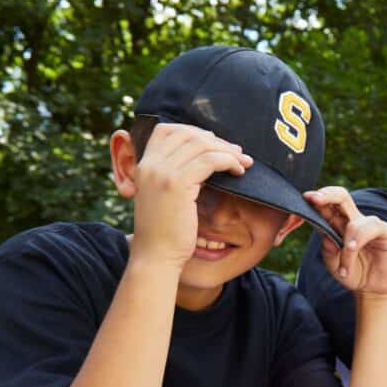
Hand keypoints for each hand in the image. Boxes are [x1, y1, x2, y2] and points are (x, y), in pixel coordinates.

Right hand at [129, 123, 251, 268]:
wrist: (156, 257)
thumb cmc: (165, 231)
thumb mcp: (163, 196)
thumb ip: (174, 174)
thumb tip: (201, 156)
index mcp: (142, 164)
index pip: (166, 130)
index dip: (194, 132)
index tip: (215, 143)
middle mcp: (149, 164)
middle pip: (187, 134)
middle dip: (216, 140)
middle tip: (236, 151)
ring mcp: (161, 172)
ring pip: (201, 145)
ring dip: (227, 150)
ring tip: (243, 162)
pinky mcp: (177, 184)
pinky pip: (210, 161)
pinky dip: (228, 161)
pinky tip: (238, 171)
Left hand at [303, 187, 386, 296]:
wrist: (373, 289)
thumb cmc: (352, 273)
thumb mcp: (333, 264)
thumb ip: (327, 250)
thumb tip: (324, 235)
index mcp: (338, 224)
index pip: (328, 205)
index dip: (317, 199)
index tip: (305, 198)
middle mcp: (354, 220)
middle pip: (341, 197)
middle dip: (327, 195)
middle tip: (314, 199)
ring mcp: (370, 224)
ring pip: (353, 223)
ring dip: (345, 246)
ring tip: (343, 268)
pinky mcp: (385, 231)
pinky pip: (370, 228)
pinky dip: (358, 240)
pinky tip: (353, 250)